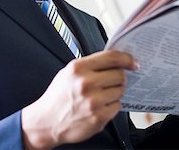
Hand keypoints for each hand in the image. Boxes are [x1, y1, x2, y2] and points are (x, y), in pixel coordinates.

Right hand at [21, 50, 137, 148]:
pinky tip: (99, 107)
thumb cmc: (58, 97)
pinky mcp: (98, 117)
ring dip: (115, 92)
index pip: (112, 57)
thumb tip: (115, 61)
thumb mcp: (69, 73)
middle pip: (119, 75)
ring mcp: (93, 101)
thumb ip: (90, 65)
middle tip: (111, 82)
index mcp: (79, 68)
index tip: (133, 62)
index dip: (127, 58)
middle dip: (119, 78)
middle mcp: (86, 83)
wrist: (46, 122)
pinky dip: (111, 106)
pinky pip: (117, 106)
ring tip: (101, 96)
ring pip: (120, 91)